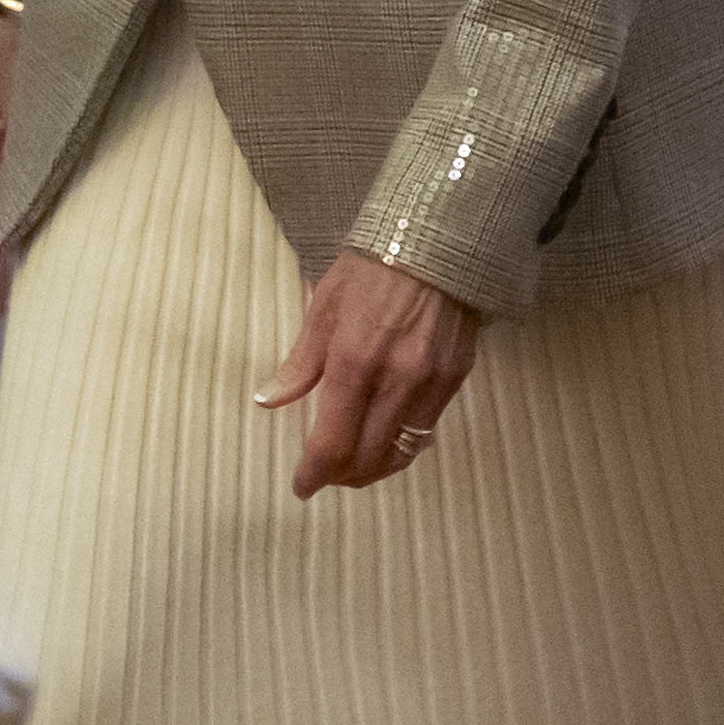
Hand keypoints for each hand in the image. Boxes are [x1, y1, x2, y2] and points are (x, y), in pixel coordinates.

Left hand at [255, 247, 479, 497]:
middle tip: (326, 475)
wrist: (436, 238)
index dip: (314, 473)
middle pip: (368, 459)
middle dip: (343, 477)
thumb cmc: (372, 267)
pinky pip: (427, 429)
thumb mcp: (323, 307)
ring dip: (374, 468)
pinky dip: (403, 444)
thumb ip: (299, 363)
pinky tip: (387, 436)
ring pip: (401, 452)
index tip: (302, 486)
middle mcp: (396, 379)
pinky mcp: (455, 377)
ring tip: (354, 466)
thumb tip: (269, 399)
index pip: (332, 443)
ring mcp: (430, 381)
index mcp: (354, 361)